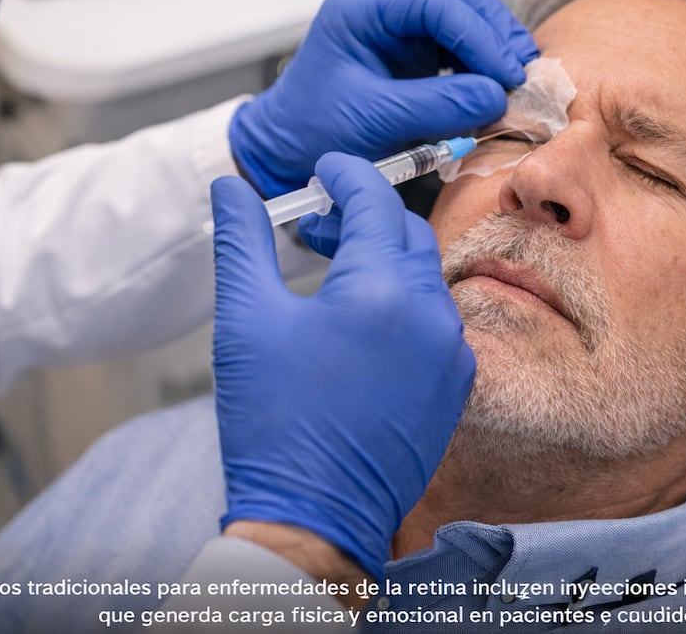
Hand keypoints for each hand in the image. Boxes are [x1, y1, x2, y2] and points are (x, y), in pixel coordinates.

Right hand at [210, 152, 475, 578]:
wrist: (312, 517)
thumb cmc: (273, 420)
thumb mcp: (246, 319)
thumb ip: (242, 240)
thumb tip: (230, 187)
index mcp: (382, 290)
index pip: (374, 200)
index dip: (345, 174)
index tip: (322, 168)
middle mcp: (431, 314)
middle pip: (404, 233)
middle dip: (362, 215)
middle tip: (316, 219)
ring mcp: (451, 353)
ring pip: (423, 275)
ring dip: (383, 258)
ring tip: (332, 269)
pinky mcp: (455, 385)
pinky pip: (435, 319)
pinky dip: (402, 301)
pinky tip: (360, 318)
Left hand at [229, 0, 537, 195]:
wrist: (286, 152)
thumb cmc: (312, 132)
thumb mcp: (374, 121)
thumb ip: (436, 105)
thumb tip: (496, 96)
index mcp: (359, 9)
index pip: (434, 0)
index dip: (477, 35)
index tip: (505, 73)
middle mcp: (381, 7)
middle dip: (492, 27)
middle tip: (520, 68)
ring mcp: (398, 27)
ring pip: (461, 14)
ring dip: (492, 43)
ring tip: (515, 79)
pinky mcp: (411, 53)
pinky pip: (456, 45)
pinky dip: (481, 63)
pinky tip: (496, 86)